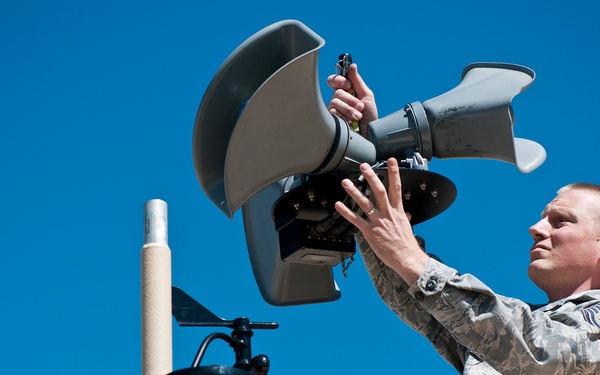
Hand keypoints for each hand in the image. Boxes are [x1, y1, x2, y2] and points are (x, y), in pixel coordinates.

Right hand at [327, 64, 377, 136]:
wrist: (370, 133)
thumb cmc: (370, 116)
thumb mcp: (367, 96)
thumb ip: (358, 81)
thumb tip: (352, 66)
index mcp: (346, 91)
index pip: (333, 81)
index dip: (339, 81)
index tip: (349, 86)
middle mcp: (338, 99)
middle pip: (337, 92)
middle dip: (351, 100)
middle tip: (360, 107)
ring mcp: (334, 110)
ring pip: (335, 102)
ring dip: (350, 109)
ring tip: (358, 117)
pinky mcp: (332, 120)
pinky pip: (333, 113)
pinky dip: (345, 117)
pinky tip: (350, 122)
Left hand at [334, 158, 428, 283]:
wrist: (406, 258)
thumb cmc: (406, 244)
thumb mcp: (406, 227)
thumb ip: (403, 218)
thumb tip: (404, 214)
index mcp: (398, 211)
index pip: (396, 188)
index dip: (394, 173)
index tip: (391, 161)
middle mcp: (388, 214)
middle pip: (379, 191)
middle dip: (371, 177)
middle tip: (364, 166)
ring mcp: (378, 222)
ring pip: (365, 203)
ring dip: (354, 192)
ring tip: (346, 182)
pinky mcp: (370, 232)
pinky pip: (356, 220)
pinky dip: (346, 212)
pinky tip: (338, 205)